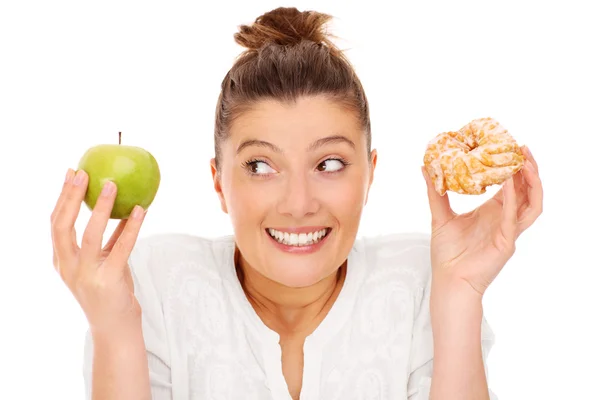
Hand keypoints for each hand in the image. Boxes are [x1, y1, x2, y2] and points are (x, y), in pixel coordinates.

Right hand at [50, 168, 146, 335]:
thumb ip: (109, 237)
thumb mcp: (103, 261)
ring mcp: (86, 275)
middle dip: (71, 196)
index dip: (63, 197)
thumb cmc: (110, 290)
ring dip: (102, 207)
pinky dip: (132, 226)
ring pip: (89, 234)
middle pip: (63, 225)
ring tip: (112, 185)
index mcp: (62, 260)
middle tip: (84, 172)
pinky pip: (121, 247)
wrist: (115, 327)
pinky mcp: (108, 281)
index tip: (71, 172)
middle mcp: (68, 266)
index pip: (56, 223)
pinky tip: (141, 210)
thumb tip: (126, 206)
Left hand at [422, 146, 542, 295]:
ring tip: (525, 162)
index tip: (509, 145)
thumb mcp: (440, 216)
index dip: (514, 166)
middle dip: (529, 169)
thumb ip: (435, 192)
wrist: (448, 280)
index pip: (512, 185)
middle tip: (522, 147)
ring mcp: (509, 232)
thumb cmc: (447, 253)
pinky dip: (514, 200)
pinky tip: (509, 184)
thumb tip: (425, 167)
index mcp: (494, 212)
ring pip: (533, 204)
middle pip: (528, 191)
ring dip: (532, 183)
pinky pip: (515, 219)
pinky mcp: (506, 244)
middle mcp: (506, 220)